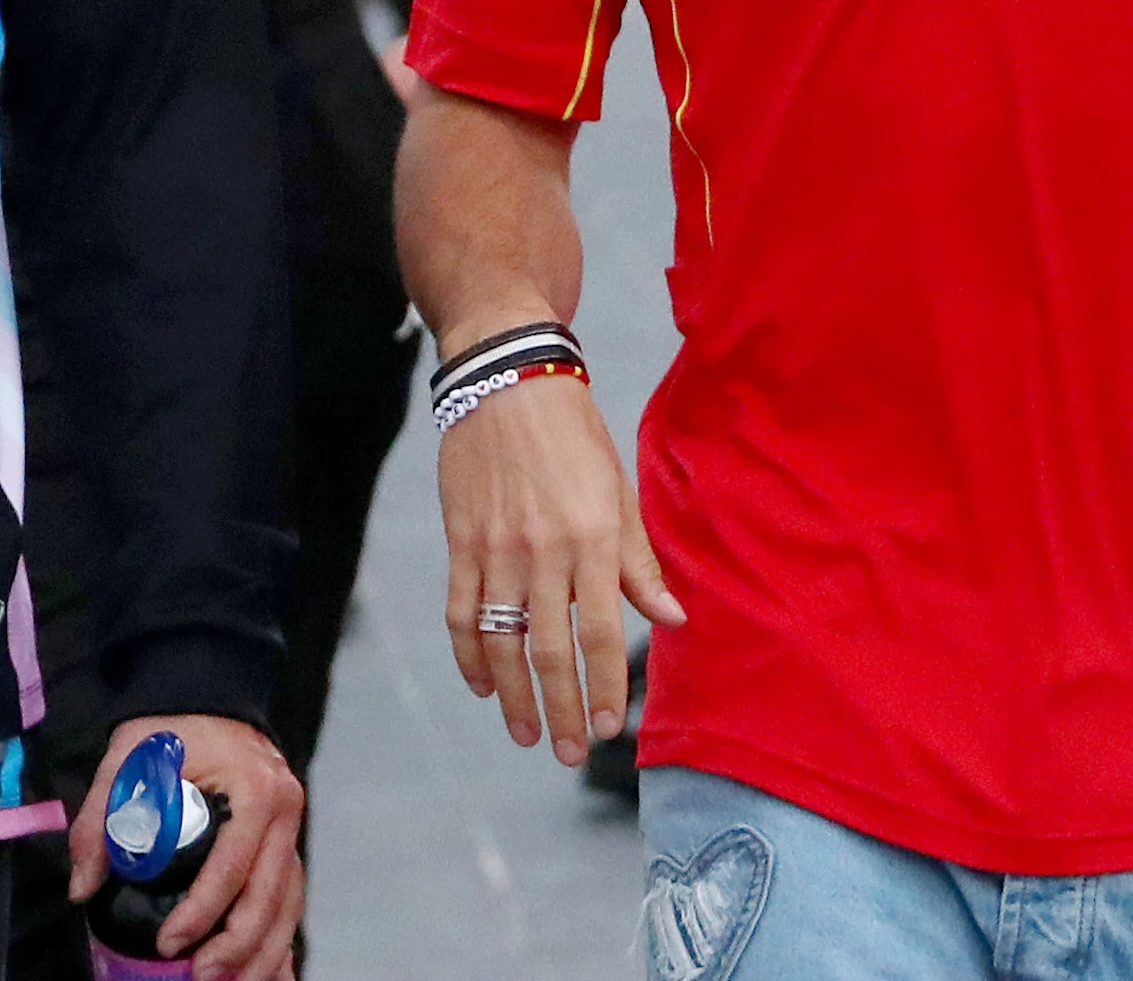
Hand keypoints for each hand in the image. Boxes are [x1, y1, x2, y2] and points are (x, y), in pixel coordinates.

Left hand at [67, 714, 301, 980]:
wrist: (210, 697)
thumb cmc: (172, 729)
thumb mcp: (128, 757)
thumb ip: (100, 817)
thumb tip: (83, 887)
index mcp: (253, 788)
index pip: (232, 864)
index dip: (203, 910)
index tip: (170, 942)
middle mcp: (284, 811)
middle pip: (270, 895)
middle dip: (238, 947)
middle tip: (201, 976)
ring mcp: (291, 830)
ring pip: (287, 906)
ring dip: (262, 955)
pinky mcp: (287, 845)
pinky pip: (290, 901)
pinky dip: (279, 942)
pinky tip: (271, 974)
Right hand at [438, 367, 682, 767]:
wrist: (506, 378)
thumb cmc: (574, 434)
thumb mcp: (619, 490)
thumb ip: (639, 561)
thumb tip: (672, 620)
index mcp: (592, 538)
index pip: (602, 634)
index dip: (606, 689)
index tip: (612, 729)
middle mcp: (543, 550)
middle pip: (551, 651)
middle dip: (563, 711)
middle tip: (572, 754)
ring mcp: (495, 549)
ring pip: (502, 643)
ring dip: (514, 698)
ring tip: (526, 735)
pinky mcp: (460, 541)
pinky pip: (460, 613)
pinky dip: (469, 656)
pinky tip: (482, 685)